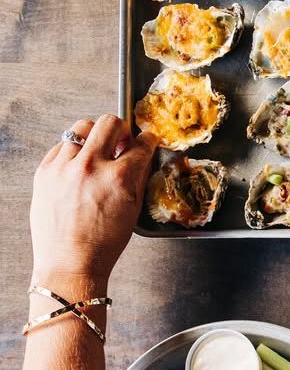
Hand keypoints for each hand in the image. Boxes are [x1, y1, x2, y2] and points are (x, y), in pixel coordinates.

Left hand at [30, 115, 157, 286]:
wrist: (70, 263)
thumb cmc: (102, 242)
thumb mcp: (133, 208)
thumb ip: (139, 175)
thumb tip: (143, 153)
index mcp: (118, 177)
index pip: (140, 143)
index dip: (149, 140)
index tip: (147, 140)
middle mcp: (90, 167)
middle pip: (109, 123)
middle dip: (122, 129)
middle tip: (122, 141)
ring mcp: (63, 168)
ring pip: (81, 128)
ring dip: (94, 136)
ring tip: (98, 150)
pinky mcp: (44, 172)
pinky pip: (60, 146)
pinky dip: (72, 150)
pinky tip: (79, 164)